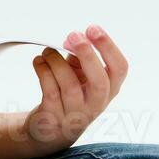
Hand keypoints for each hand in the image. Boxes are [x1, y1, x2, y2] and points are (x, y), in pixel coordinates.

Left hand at [24, 24, 127, 152]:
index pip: (120, 69)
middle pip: (100, 81)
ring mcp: (75, 114)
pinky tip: (39, 62)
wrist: (51, 130)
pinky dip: (43, 71)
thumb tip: (73, 39)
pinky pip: (50, 91)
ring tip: (48, 51)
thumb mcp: (82, 75)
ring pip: (69, 85)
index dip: (108, 47)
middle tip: (74, 35)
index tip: (93, 29)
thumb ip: (81, 57)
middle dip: (87, 54)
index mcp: (109, 89)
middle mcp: (96, 104)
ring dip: (56, 61)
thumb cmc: (69, 95)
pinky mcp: (54, 117)